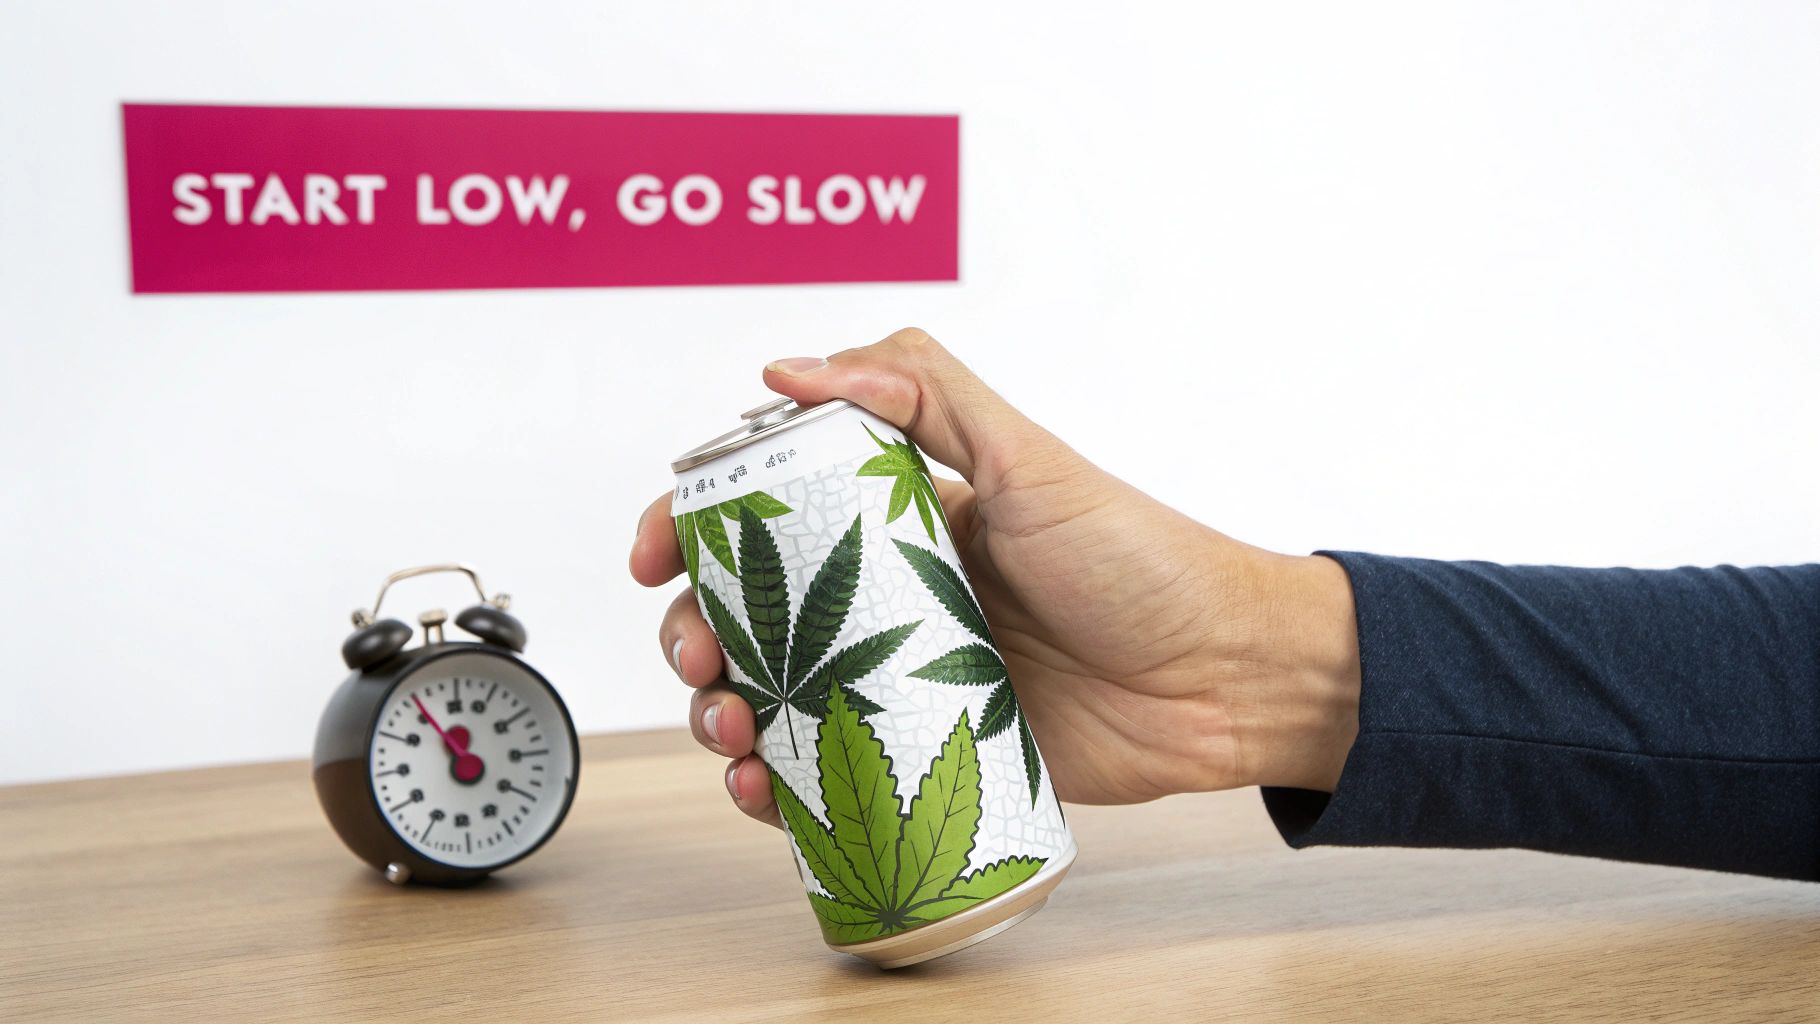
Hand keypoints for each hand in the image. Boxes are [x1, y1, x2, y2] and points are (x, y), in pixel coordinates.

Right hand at [630, 328, 1361, 827]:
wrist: (1227, 676)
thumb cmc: (1140, 557)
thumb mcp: (1031, 457)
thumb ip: (925, 392)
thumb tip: (790, 368)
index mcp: (901, 518)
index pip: (765, 511)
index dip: (693, 526)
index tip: (656, 554)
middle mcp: (889, 597)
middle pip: (750, 611)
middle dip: (697, 631)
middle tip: (701, 654)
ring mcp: (904, 680)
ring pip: (775, 696)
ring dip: (723, 711)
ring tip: (732, 729)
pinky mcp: (930, 755)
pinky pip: (829, 772)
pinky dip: (778, 784)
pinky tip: (764, 787)